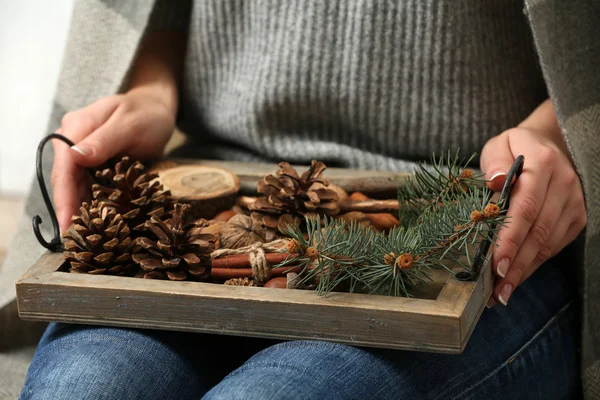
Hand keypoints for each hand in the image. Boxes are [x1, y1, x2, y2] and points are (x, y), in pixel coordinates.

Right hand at [51, 87, 175, 231]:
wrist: (157, 108)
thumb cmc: (147, 113)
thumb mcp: (130, 124)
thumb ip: (104, 140)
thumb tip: (76, 157)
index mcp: (75, 128)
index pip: (65, 167)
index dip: (65, 198)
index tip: (68, 224)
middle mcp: (73, 142)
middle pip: (67, 181)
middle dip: (69, 211)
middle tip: (74, 240)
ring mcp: (83, 154)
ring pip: (76, 187)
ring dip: (80, 211)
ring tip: (84, 239)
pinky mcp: (95, 165)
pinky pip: (90, 187)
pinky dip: (93, 204)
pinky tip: (97, 224)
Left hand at [480, 100, 586, 306]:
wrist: (550, 144)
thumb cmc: (516, 148)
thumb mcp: (499, 144)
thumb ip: (494, 161)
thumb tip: (494, 181)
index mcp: (543, 165)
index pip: (526, 208)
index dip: (511, 239)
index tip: (496, 265)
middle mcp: (564, 185)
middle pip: (538, 233)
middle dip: (517, 265)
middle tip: (497, 291)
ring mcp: (575, 203)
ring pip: (548, 244)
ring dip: (525, 271)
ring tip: (502, 294)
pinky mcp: (577, 218)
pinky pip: (554, 246)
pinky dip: (534, 264)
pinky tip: (516, 278)